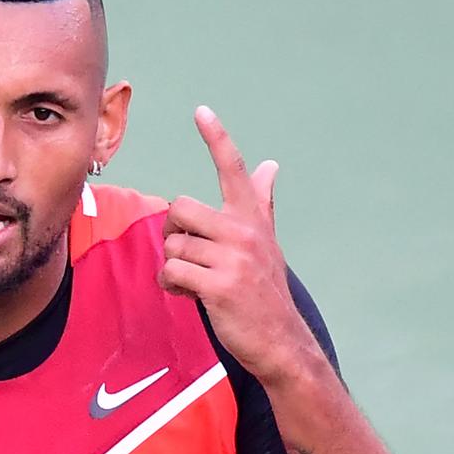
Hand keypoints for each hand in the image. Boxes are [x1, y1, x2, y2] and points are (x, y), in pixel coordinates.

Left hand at [157, 106, 319, 385]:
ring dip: (175, 267)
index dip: (217, 138)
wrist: (282, 342)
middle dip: (175, 233)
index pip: (234, 170)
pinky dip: (172, 286)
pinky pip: (172, 272)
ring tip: (196, 283)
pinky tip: (189, 295)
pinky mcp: (219, 285)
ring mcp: (233, 258)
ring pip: (173, 245)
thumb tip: (270, 165)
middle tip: (190, 256)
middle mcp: (245, 232)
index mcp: (253, 219)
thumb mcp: (267, 243)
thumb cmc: (265, 291)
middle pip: (180, 208)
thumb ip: (261, 203)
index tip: (201, 110)